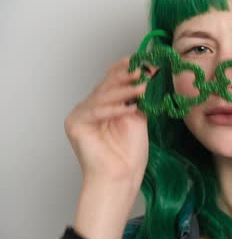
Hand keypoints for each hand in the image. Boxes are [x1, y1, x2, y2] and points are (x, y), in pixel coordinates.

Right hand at [64, 56, 156, 238]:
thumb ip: (139, 99)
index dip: (125, 69)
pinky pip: (96, 111)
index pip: (112, 81)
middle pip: (106, 85)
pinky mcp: (75, 124)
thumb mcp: (138, 119)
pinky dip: (114, 108)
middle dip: (126, 76)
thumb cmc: (129, 154)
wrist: (120, 178)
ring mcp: (79, 115)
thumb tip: (149, 76)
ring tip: (143, 86)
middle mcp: (88, 107)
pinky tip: (131, 107)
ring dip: (124, 90)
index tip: (143, 60)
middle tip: (143, 69)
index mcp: (102, 105)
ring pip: (103, 96)